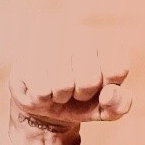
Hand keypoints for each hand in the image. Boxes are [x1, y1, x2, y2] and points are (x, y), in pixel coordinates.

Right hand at [9, 41, 132, 131]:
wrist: (44, 103)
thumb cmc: (82, 103)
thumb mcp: (106, 109)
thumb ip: (119, 104)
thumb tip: (109, 93)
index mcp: (105, 44)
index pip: (118, 69)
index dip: (109, 87)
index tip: (102, 86)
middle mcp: (78, 36)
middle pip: (89, 80)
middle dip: (84, 94)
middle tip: (76, 90)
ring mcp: (49, 43)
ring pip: (63, 85)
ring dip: (61, 96)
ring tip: (58, 88)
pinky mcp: (24, 57)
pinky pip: (41, 90)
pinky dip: (43, 99)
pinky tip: (41, 88)